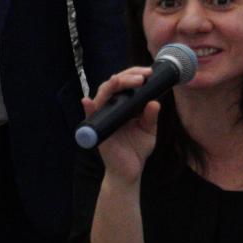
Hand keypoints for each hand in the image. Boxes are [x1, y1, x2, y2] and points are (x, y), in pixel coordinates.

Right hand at [82, 67, 160, 185]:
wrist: (130, 171)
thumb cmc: (137, 149)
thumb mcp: (149, 130)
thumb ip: (151, 117)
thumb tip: (155, 102)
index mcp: (124, 106)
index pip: (126, 84)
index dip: (135, 74)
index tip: (149, 71)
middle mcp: (112, 109)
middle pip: (114, 85)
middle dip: (128, 76)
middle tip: (143, 75)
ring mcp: (103, 118)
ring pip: (102, 96)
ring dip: (114, 86)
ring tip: (127, 81)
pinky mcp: (98, 130)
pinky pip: (90, 118)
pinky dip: (89, 108)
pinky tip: (88, 101)